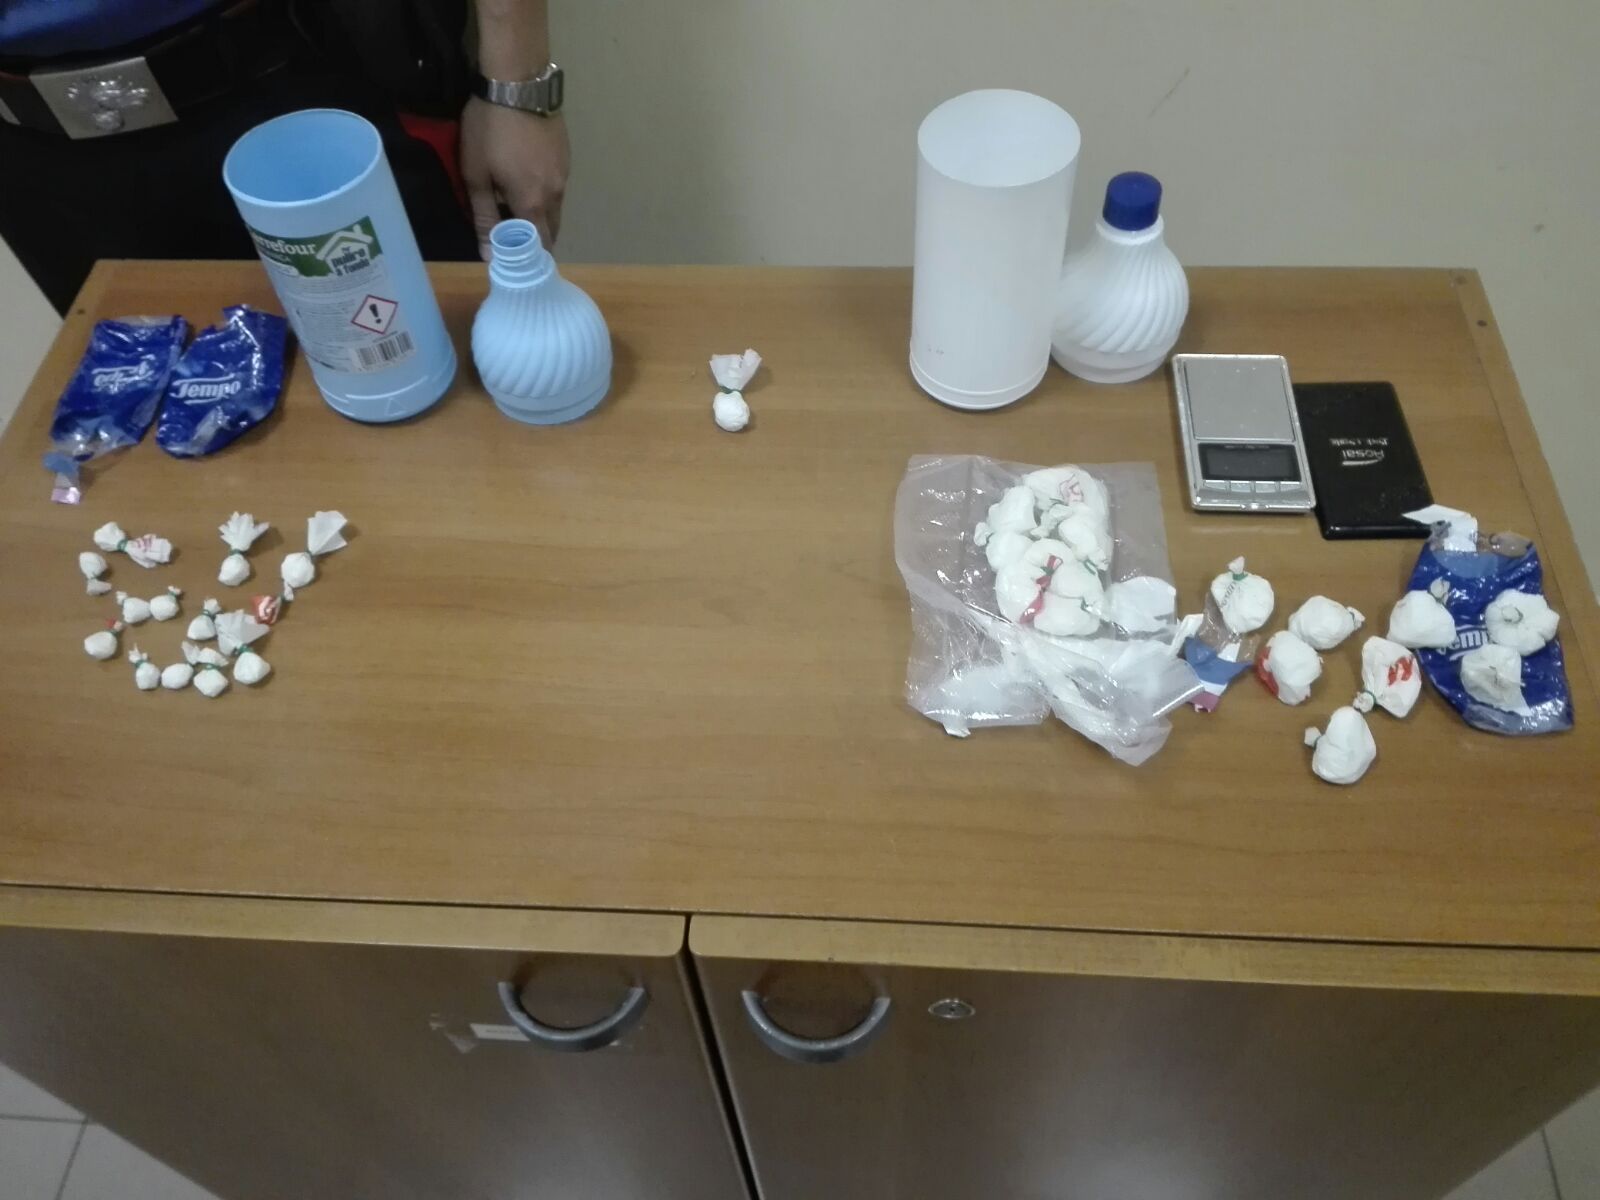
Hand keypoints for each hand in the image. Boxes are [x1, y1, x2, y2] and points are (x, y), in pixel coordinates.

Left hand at [459, 95, 569, 255]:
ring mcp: (564, 175)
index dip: (528, 258)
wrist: (518, 83)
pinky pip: (557, 187)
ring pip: (555, 209)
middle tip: (515, 240)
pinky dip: (545, 194)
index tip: (515, 262)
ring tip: (518, 208)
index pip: (538, 247)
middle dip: (536, 240)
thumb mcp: (477, 175)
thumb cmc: (490, 130)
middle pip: (552, 231)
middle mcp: (555, 196)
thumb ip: (484, 218)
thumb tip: (489, 256)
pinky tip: (528, 180)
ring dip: (541, 216)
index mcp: (532, 205)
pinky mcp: (567, 156)